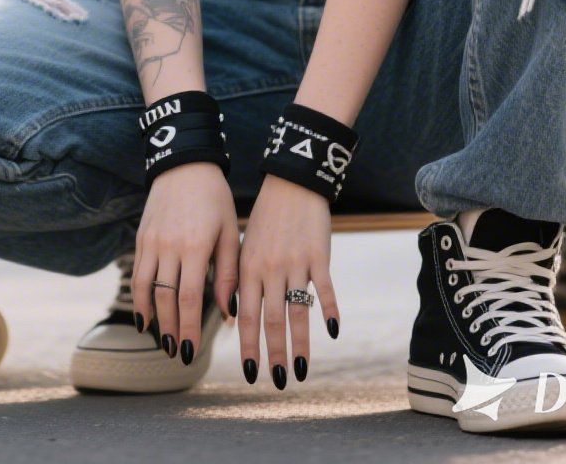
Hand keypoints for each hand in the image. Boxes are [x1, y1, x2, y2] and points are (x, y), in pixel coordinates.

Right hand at [132, 161, 238, 362]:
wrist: (185, 164)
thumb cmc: (215, 199)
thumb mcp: (229, 232)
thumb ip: (228, 273)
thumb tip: (230, 312)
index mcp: (195, 246)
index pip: (189, 298)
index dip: (189, 327)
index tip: (191, 351)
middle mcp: (169, 246)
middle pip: (165, 298)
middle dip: (171, 329)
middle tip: (178, 352)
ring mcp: (151, 241)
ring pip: (145, 289)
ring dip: (152, 318)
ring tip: (162, 339)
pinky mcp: (141, 237)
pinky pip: (136, 274)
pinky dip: (139, 298)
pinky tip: (145, 314)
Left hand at [237, 173, 339, 388]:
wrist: (291, 183)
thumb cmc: (265, 219)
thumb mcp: (244, 246)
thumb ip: (239, 280)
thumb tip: (234, 317)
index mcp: (248, 268)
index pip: (247, 317)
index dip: (250, 347)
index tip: (251, 373)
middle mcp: (270, 269)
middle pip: (272, 320)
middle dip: (274, 354)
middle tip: (277, 382)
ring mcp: (295, 263)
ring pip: (297, 311)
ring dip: (299, 344)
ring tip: (300, 371)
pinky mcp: (319, 255)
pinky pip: (324, 288)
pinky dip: (329, 310)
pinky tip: (332, 332)